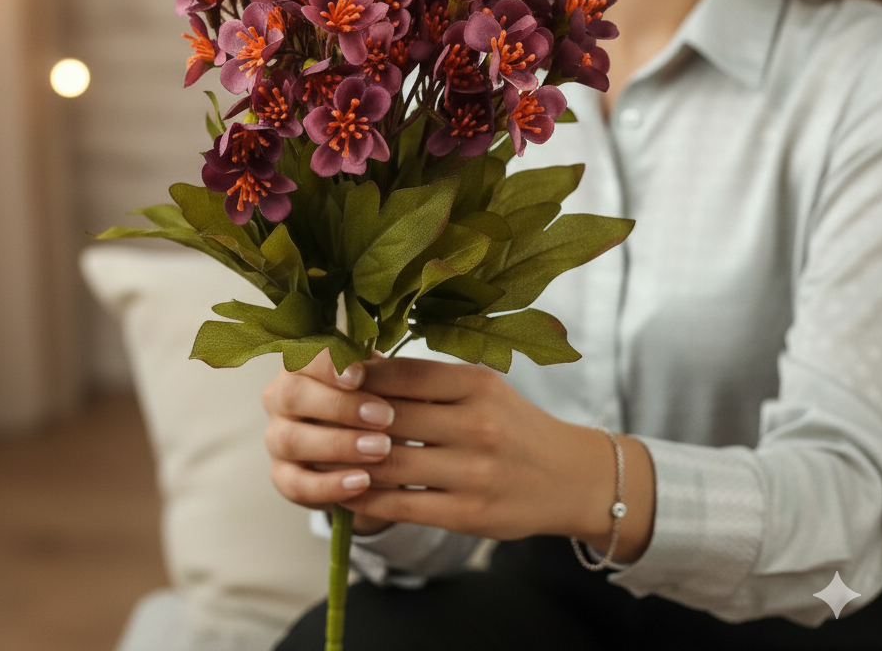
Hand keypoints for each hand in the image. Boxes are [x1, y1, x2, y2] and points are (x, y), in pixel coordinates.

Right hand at [262, 349, 394, 533]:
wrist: (371, 448)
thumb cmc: (374, 401)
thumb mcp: (380, 381)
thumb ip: (379, 371)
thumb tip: (389, 365)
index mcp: (301, 364)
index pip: (304, 355)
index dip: (329, 365)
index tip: (360, 376)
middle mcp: (280, 397)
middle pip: (293, 395)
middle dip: (339, 406)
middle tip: (384, 417)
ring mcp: (276, 437)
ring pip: (291, 440)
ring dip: (338, 445)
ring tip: (380, 449)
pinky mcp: (282, 476)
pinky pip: (296, 483)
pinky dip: (330, 485)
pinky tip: (362, 482)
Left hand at [338, 356, 654, 557]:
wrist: (569, 477)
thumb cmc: (513, 424)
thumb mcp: (481, 388)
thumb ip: (429, 379)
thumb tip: (362, 366)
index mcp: (478, 385)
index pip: (404, 374)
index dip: (360, 375)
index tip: (329, 376)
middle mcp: (477, 426)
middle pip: (391, 418)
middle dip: (346, 419)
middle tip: (312, 416)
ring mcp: (474, 473)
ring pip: (391, 464)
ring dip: (347, 460)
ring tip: (316, 453)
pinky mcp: (468, 515)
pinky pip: (402, 506)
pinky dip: (366, 498)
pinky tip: (343, 490)